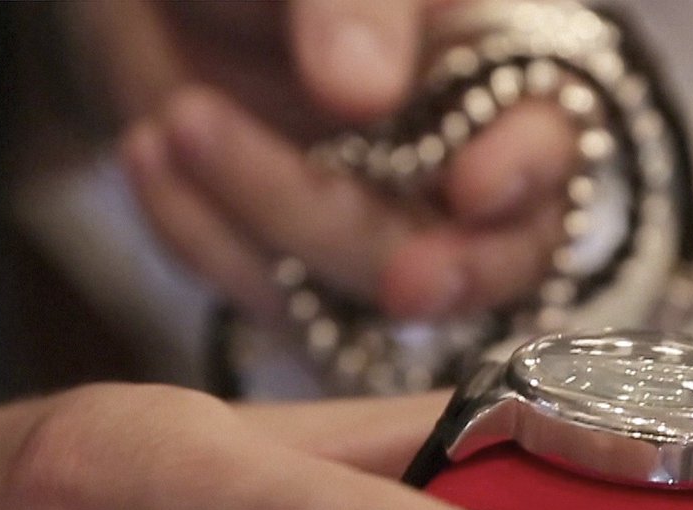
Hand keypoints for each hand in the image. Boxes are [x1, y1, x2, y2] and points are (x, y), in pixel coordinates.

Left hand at [92, 1, 575, 317]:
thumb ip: (357, 1)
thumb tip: (360, 90)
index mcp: (490, 76)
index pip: (547, 144)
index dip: (523, 176)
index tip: (472, 186)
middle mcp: (448, 173)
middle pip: (473, 257)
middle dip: (421, 265)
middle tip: (389, 274)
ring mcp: (371, 232)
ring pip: (359, 292)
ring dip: (268, 224)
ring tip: (174, 122)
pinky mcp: (289, 271)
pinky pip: (261, 297)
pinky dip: (199, 240)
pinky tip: (146, 156)